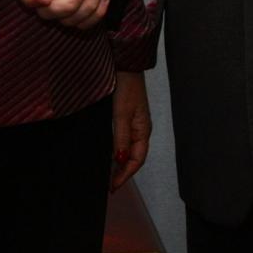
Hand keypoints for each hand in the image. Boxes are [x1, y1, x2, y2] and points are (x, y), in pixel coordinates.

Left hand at [110, 71, 150, 190]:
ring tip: (109, 174)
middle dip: (123, 172)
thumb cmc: (127, 87)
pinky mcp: (127, 117)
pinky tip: (111, 153)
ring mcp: (135, 123)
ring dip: (120, 163)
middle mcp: (141, 129)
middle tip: (110, 185)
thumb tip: (121, 159)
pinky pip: (125, 140)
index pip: (137, 160)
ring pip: (129, 150)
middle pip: (134, 157)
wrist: (126, 66)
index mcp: (143, 130)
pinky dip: (118, 151)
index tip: (113, 186)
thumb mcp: (122, 114)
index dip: (125, 175)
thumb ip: (121, 138)